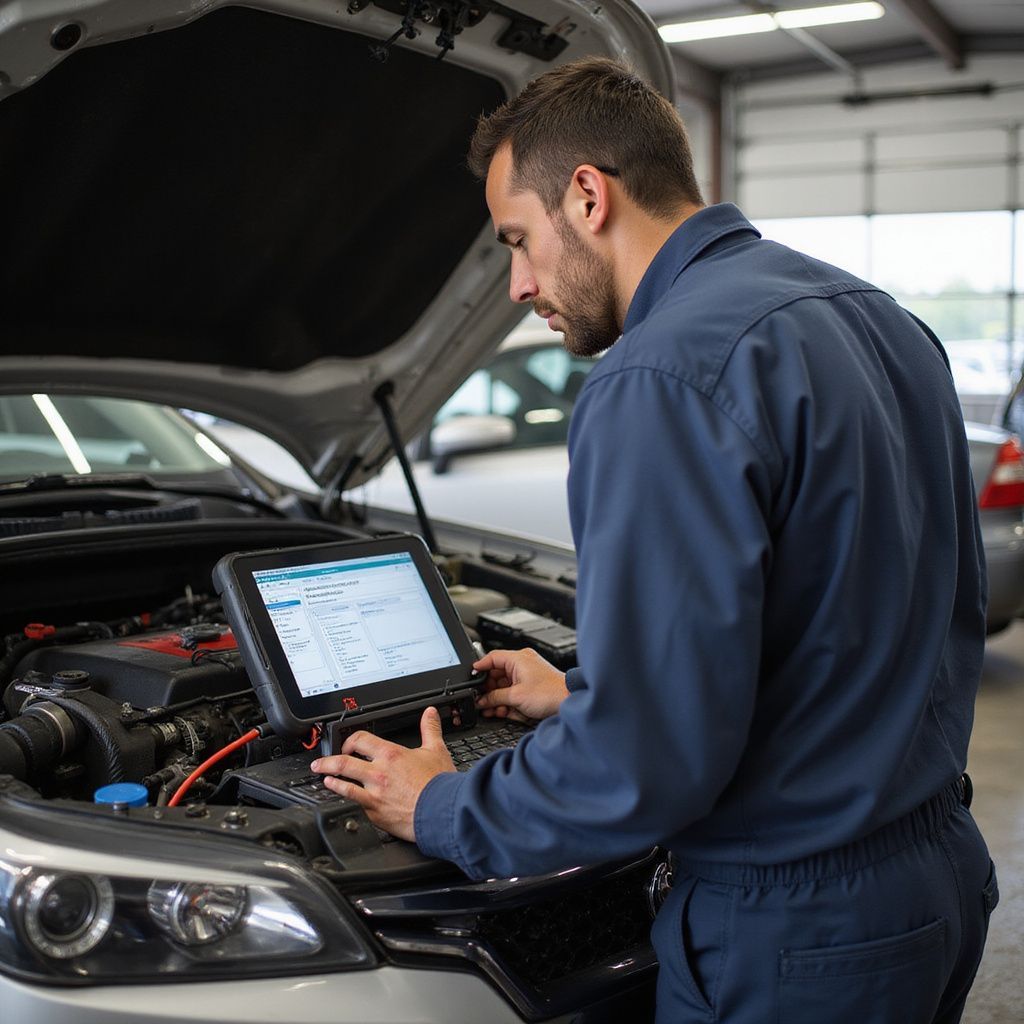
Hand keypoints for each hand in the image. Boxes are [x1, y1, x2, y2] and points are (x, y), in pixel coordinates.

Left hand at [310, 707, 453, 841]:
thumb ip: (430, 729)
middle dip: (328, 761)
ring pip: (343, 785)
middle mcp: (378, 773)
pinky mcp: (375, 814)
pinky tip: (340, 800)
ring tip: (324, 779)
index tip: (348, 744)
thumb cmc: (440, 784)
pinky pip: (355, 805)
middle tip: (320, 763)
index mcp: (391, 755)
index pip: (361, 740)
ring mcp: (374, 794)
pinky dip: (345, 800)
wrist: (442, 811)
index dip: (350, 740)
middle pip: (344, 762)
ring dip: (331, 780)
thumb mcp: (436, 750)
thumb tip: (430, 713)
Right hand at [473, 648, 569, 723]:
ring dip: (496, 699)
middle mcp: (522, 664)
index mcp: (518, 658)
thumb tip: (482, 700)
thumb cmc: (550, 693)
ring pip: (504, 686)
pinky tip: (500, 712)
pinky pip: (513, 692)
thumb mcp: (515, 696)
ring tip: (489, 710)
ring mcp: (527, 676)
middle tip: (480, 701)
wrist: (569, 703)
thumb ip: (494, 697)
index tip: (471, 677)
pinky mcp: (530, 688)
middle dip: (488, 690)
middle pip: (496, 675)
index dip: (479, 667)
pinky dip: (506, 702)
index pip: (492, 658)